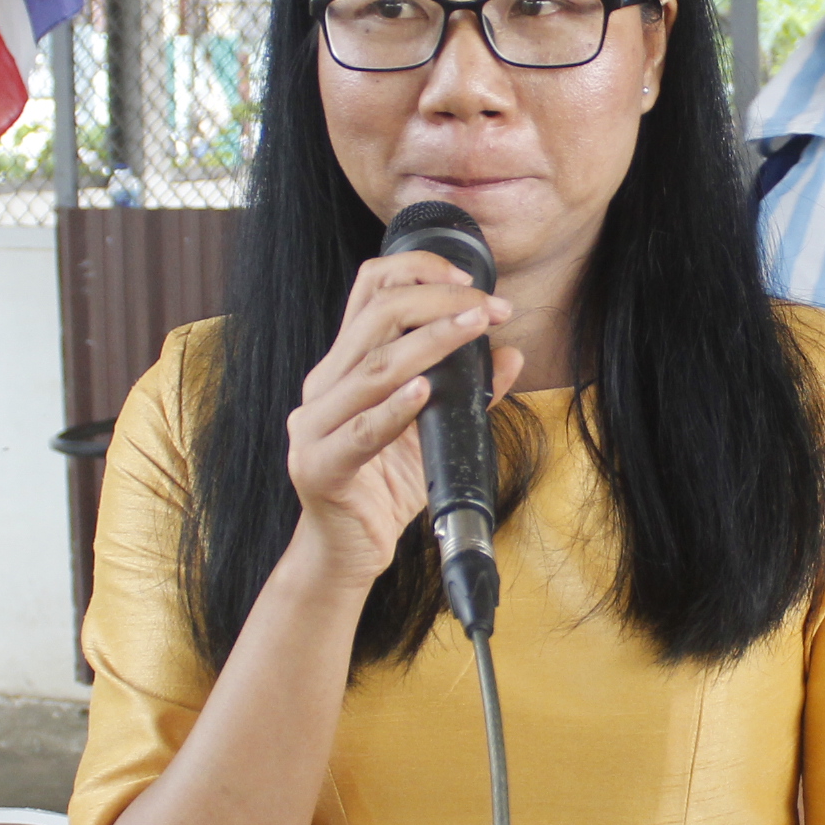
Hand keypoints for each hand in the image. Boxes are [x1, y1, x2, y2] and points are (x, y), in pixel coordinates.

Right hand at [282, 252, 518, 584]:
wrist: (348, 552)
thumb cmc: (385, 486)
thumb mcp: (432, 430)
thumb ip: (466, 392)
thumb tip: (511, 357)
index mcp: (342, 366)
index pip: (368, 291)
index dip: (418, 272)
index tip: (472, 280)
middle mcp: (322, 386)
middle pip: (375, 318)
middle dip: (438, 303)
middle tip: (488, 309)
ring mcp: (313, 426)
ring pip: (372, 368)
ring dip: (429, 343)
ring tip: (472, 329)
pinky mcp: (318, 467)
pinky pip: (359, 431)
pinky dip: (394, 408)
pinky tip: (424, 391)